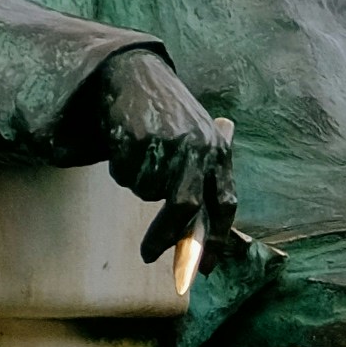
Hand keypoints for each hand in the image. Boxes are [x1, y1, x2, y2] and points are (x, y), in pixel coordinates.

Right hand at [89, 43, 238, 259]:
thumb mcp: (199, 146)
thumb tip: (201, 251)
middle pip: (184, 206)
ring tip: (142, 156)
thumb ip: (204, 187)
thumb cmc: (170, 121)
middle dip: (166, 236)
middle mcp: (197, 147)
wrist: (137, 76)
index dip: (216, 241)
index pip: (225, 204)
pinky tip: (127, 144)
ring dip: (139, 183)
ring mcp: (167, 140)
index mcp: (219, 153)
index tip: (205, 270)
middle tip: (148, 254)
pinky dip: (121, 169)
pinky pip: (125, 173)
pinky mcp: (138, 135)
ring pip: (147, 191)